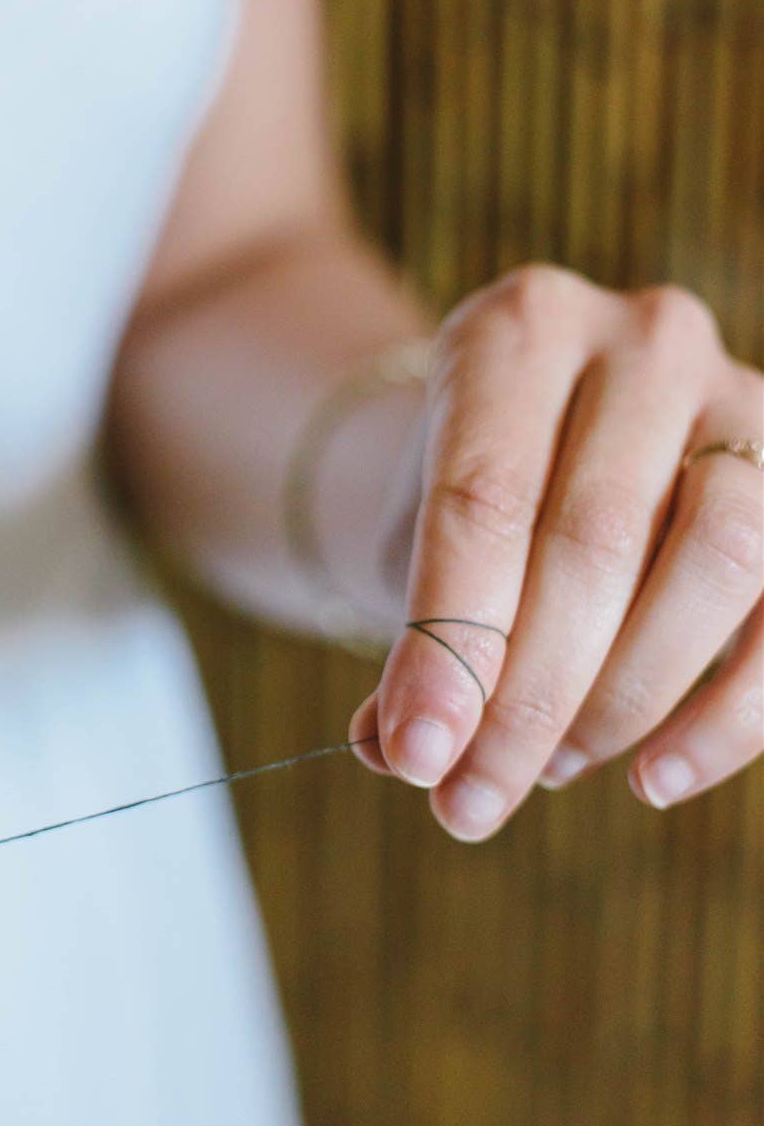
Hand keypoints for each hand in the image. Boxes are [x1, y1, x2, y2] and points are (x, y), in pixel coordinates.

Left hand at [349, 267, 762, 836]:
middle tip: (471, 800)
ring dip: (627, 697)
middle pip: (596, 536)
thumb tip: (396, 751)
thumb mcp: (415, 536)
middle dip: (527, 695)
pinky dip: (728, 717)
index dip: (448, 641)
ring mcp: (745, 399)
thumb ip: (408, 639)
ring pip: (718, 558)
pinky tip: (653, 778)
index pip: (484, 495)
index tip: (413, 758)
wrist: (545, 436)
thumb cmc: (473, 497)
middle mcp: (644, 339)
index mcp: (521, 325)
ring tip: (550, 769)